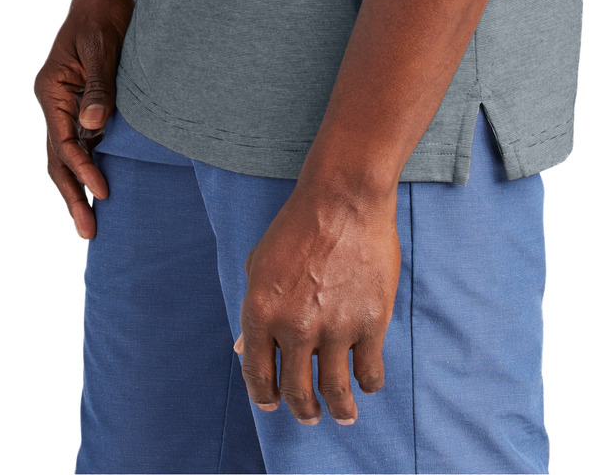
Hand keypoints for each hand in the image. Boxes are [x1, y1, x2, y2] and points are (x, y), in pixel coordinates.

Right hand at [34, 0, 131, 238]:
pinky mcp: (84, 99)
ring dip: (79, 184)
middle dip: (73, 193)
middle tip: (89, 232)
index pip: (63, 142)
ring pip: (68, 153)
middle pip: (58, 157)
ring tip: (93, 220)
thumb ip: (97, 86)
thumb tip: (93, 128)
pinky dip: (91, 163)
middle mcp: (53, 99)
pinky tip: (104, 182)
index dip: (82, 170)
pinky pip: (83, 139)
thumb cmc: (105, 10)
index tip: (104, 192)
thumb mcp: (102, 46)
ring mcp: (67, 101)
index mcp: (50, 89)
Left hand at [235, 180, 399, 425]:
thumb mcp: (260, 263)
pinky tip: (366, 382)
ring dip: (338, 410)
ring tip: (344, 415)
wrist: (344, 196)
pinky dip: (368, 383)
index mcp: (260, 312)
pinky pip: (369, 372)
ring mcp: (334, 328)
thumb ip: (253, 310)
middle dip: (302, 410)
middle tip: (310, 416)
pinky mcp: (371, 322)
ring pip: (334, 391)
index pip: (257, 374)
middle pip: (295, 391)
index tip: (272, 405)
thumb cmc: (298, 224)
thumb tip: (241, 350)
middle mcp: (294, 327)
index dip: (264, 396)